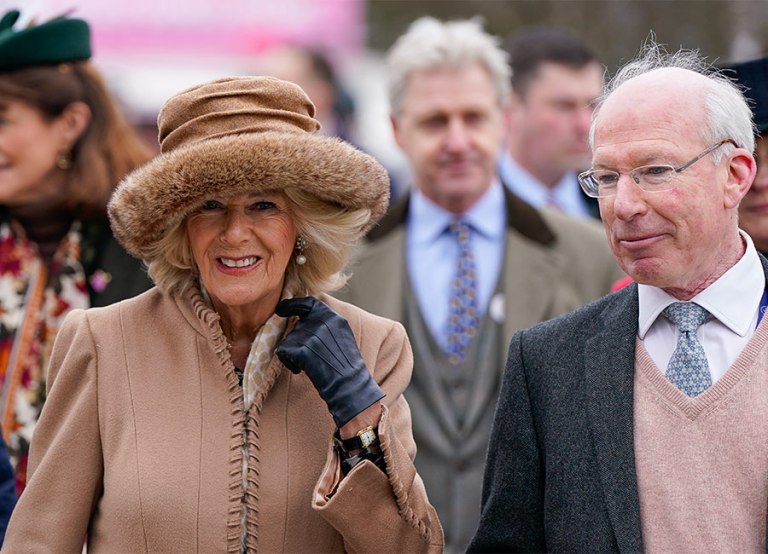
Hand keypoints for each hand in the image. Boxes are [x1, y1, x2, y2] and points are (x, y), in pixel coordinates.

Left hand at [276, 297, 384, 427]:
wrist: (349, 386)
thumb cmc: (346, 366)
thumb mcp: (342, 336)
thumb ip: (326, 324)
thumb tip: (304, 318)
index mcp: (334, 317)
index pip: (309, 302)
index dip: (292, 304)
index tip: (281, 309)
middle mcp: (322, 322)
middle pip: (297, 326)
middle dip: (298, 342)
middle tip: (312, 357)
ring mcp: (311, 334)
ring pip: (288, 340)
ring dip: (294, 354)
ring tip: (311, 364)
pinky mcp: (301, 349)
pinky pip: (283, 352)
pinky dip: (289, 363)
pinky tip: (302, 370)